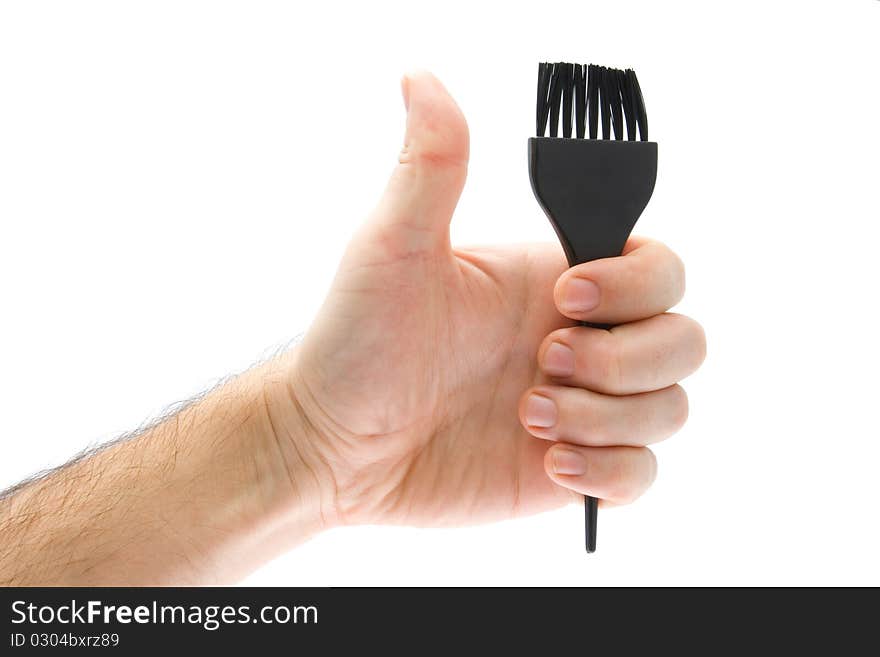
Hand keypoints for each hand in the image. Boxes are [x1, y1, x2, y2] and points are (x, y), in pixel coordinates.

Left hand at [272, 71, 705, 527]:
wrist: (330, 445)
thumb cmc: (354, 342)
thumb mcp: (392, 247)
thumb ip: (432, 165)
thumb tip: (421, 75)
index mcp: (553, 281)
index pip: (659, 268)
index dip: (635, 284)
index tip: (564, 298)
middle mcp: (578, 340)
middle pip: (684, 339)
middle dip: (624, 359)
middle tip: (543, 363)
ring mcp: (580, 407)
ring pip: (669, 407)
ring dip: (608, 417)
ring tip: (527, 417)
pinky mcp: (568, 468)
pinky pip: (642, 474)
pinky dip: (611, 471)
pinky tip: (547, 462)